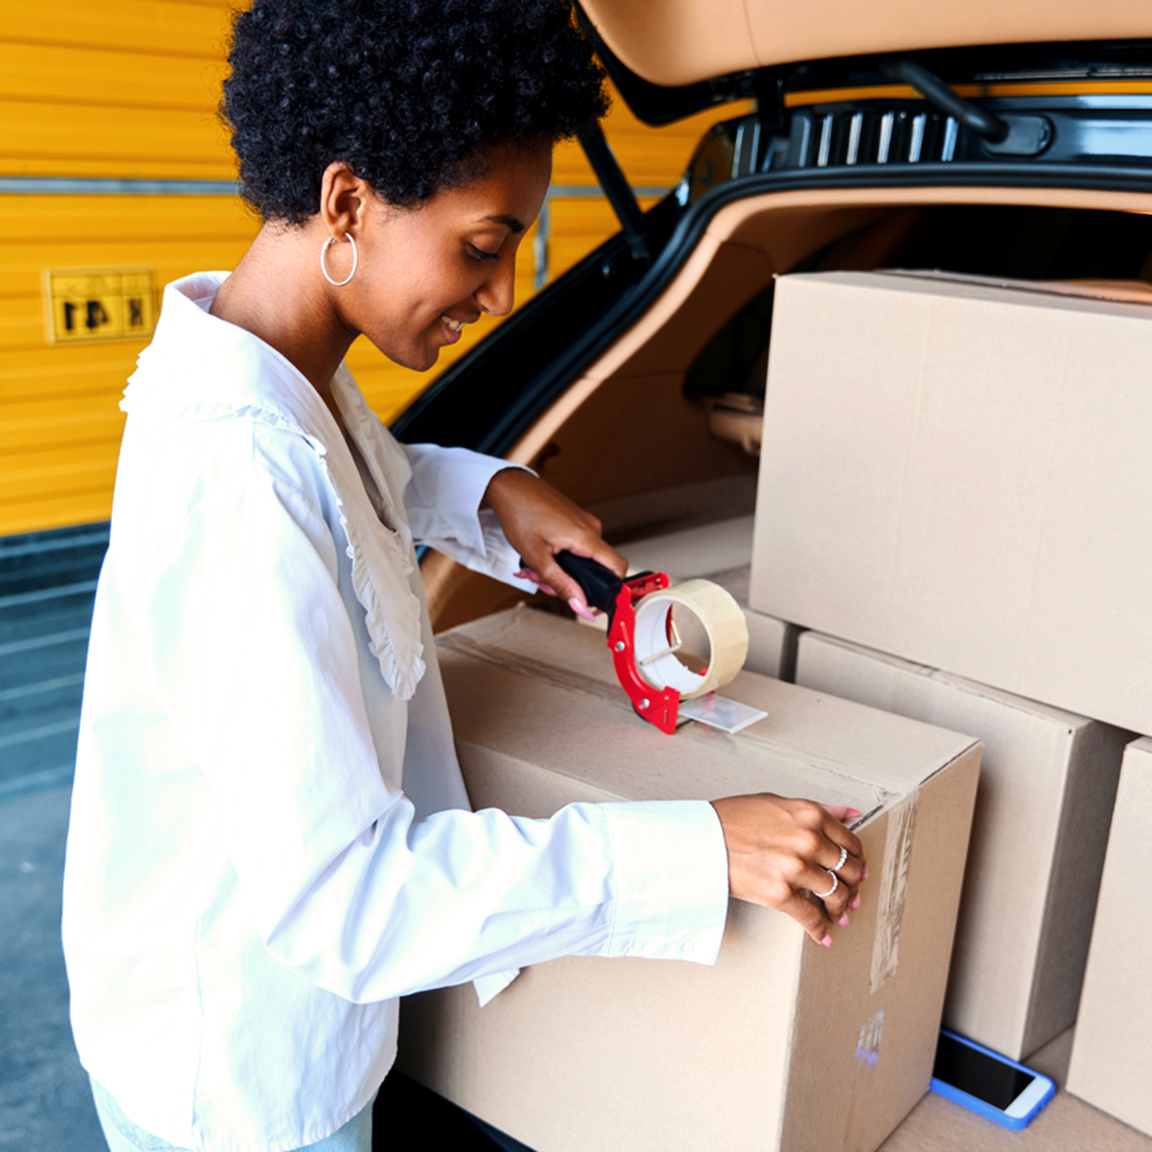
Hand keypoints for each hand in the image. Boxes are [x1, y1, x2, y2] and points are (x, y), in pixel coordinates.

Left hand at [483, 469, 627, 615]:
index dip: (612, 589)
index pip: (618, 568)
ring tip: (534, 567)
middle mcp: (591, 528)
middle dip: (570, 582)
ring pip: (582, 559)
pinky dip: (558, 557)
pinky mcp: (575, 521)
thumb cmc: (519, 513)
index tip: (596, 602)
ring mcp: (584, 523)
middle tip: (543, 582)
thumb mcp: (537, 558)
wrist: (508, 486)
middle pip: (595, 568)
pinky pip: (575, 547)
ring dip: (559, 570)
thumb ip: (561, 584)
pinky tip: (539, 555)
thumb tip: (580, 605)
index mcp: (586, 536)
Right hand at [710, 794, 865, 945]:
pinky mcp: (780, 893)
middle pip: (848, 870)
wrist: (702, 839)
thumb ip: (816, 809)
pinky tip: (823, 935)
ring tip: (839, 915)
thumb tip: (848, 812)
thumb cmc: (733, 820)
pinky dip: (820, 930)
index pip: (849, 841)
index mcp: (809, 815)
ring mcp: (795, 867)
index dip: (857, 860)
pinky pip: (811, 917)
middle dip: (853, 886)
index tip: (856, 869)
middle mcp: (808, 839)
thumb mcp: (776, 804)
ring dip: (840, 909)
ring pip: (835, 895)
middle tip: (852, 895)